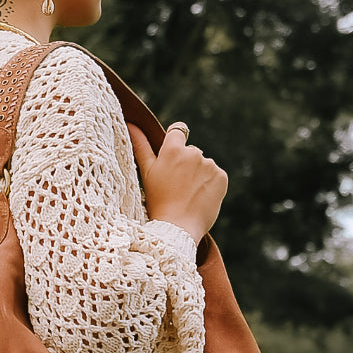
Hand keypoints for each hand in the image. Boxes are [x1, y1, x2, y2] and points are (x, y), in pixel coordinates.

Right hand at [128, 123, 227, 244]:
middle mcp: (193, 152)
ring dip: (198, 175)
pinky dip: (210, 185)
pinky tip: (199, 197)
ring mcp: (209, 165)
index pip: (178, 131)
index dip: (176, 143)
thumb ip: (140, 145)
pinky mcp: (221, 177)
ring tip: (188, 195)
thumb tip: (130, 124)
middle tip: (176, 187)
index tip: (174, 157)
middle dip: (186, 165)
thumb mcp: (146, 172)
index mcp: (173, 149)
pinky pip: (215, 176)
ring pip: (203, 165)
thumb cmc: (157, 201)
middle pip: (191, 152)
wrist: (177, 228)